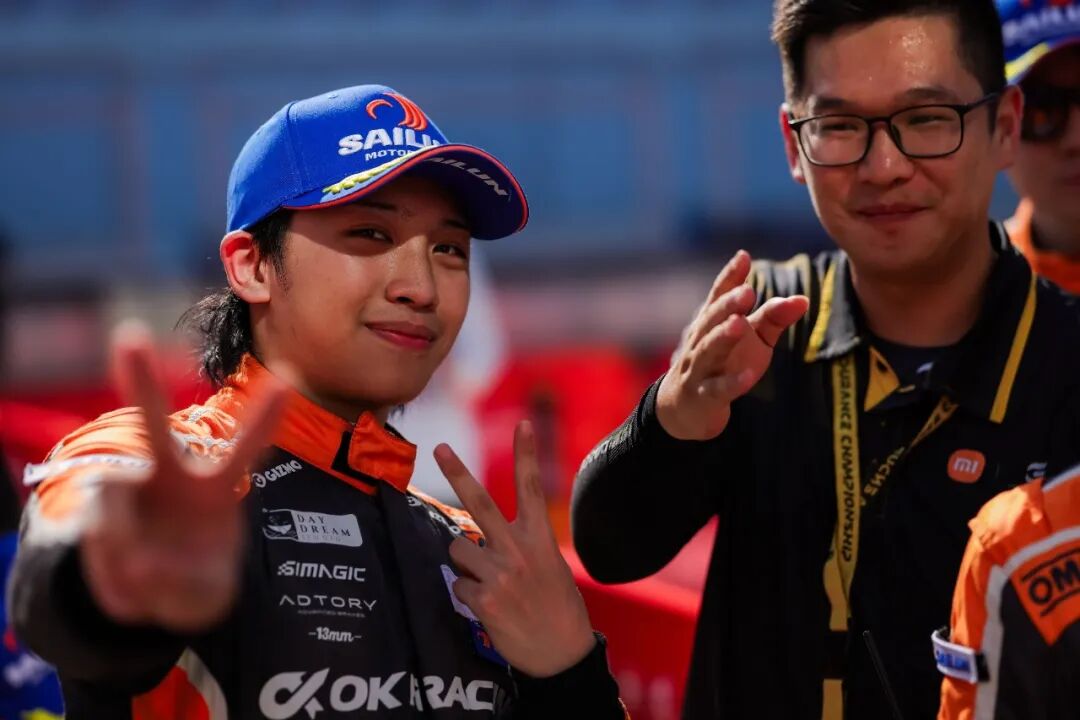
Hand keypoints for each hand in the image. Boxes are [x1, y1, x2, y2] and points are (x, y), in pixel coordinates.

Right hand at [80, 323, 287, 632]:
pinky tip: (131, 578)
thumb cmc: (194, 573)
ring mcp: (129, 489)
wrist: (153, 588)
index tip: (289, 381)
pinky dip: (115, 577)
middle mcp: (170, 476)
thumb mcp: (205, 591)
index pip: (244, 447)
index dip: (264, 418)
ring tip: (150, 578)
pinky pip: (101, 544)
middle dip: (140, 381)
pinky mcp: (97, 509)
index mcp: (215, 488)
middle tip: (128, 336)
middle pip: (154, 425)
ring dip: (131, 564)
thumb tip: (140, 565)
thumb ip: (185, 581)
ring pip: (116, 524)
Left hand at [434, 421, 595, 677]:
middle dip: (458, 472)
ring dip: (464, 562)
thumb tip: (477, 537)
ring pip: (457, 548)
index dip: (527, 454)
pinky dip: (466, 594)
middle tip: (441, 447)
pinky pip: (457, 585)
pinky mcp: (484, 599)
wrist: (562, 654)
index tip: (525, 423)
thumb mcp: (549, 566)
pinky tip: (488, 607)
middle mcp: (518, 551)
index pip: (531, 488)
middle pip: (481, 503)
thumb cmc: (555, 607)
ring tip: (487, 581)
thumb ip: (517, 546)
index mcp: (539, 539)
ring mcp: (499, 574)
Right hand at [657, 250, 807, 439]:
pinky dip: (732, 383)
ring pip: (709, 350)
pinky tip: (749, 377)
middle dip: (728, 305)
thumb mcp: (752, 339)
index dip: (730, 277)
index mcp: (712, 322)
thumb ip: (773, 318)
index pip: (718, 295)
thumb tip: (803, 299)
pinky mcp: (704, 396)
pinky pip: (718, 389)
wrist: (686, 408)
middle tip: (747, 291)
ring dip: (723, 336)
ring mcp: (699, 368)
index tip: (743, 257)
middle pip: (712, 319)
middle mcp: (701, 341)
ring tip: (739, 324)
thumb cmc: (725, 364)